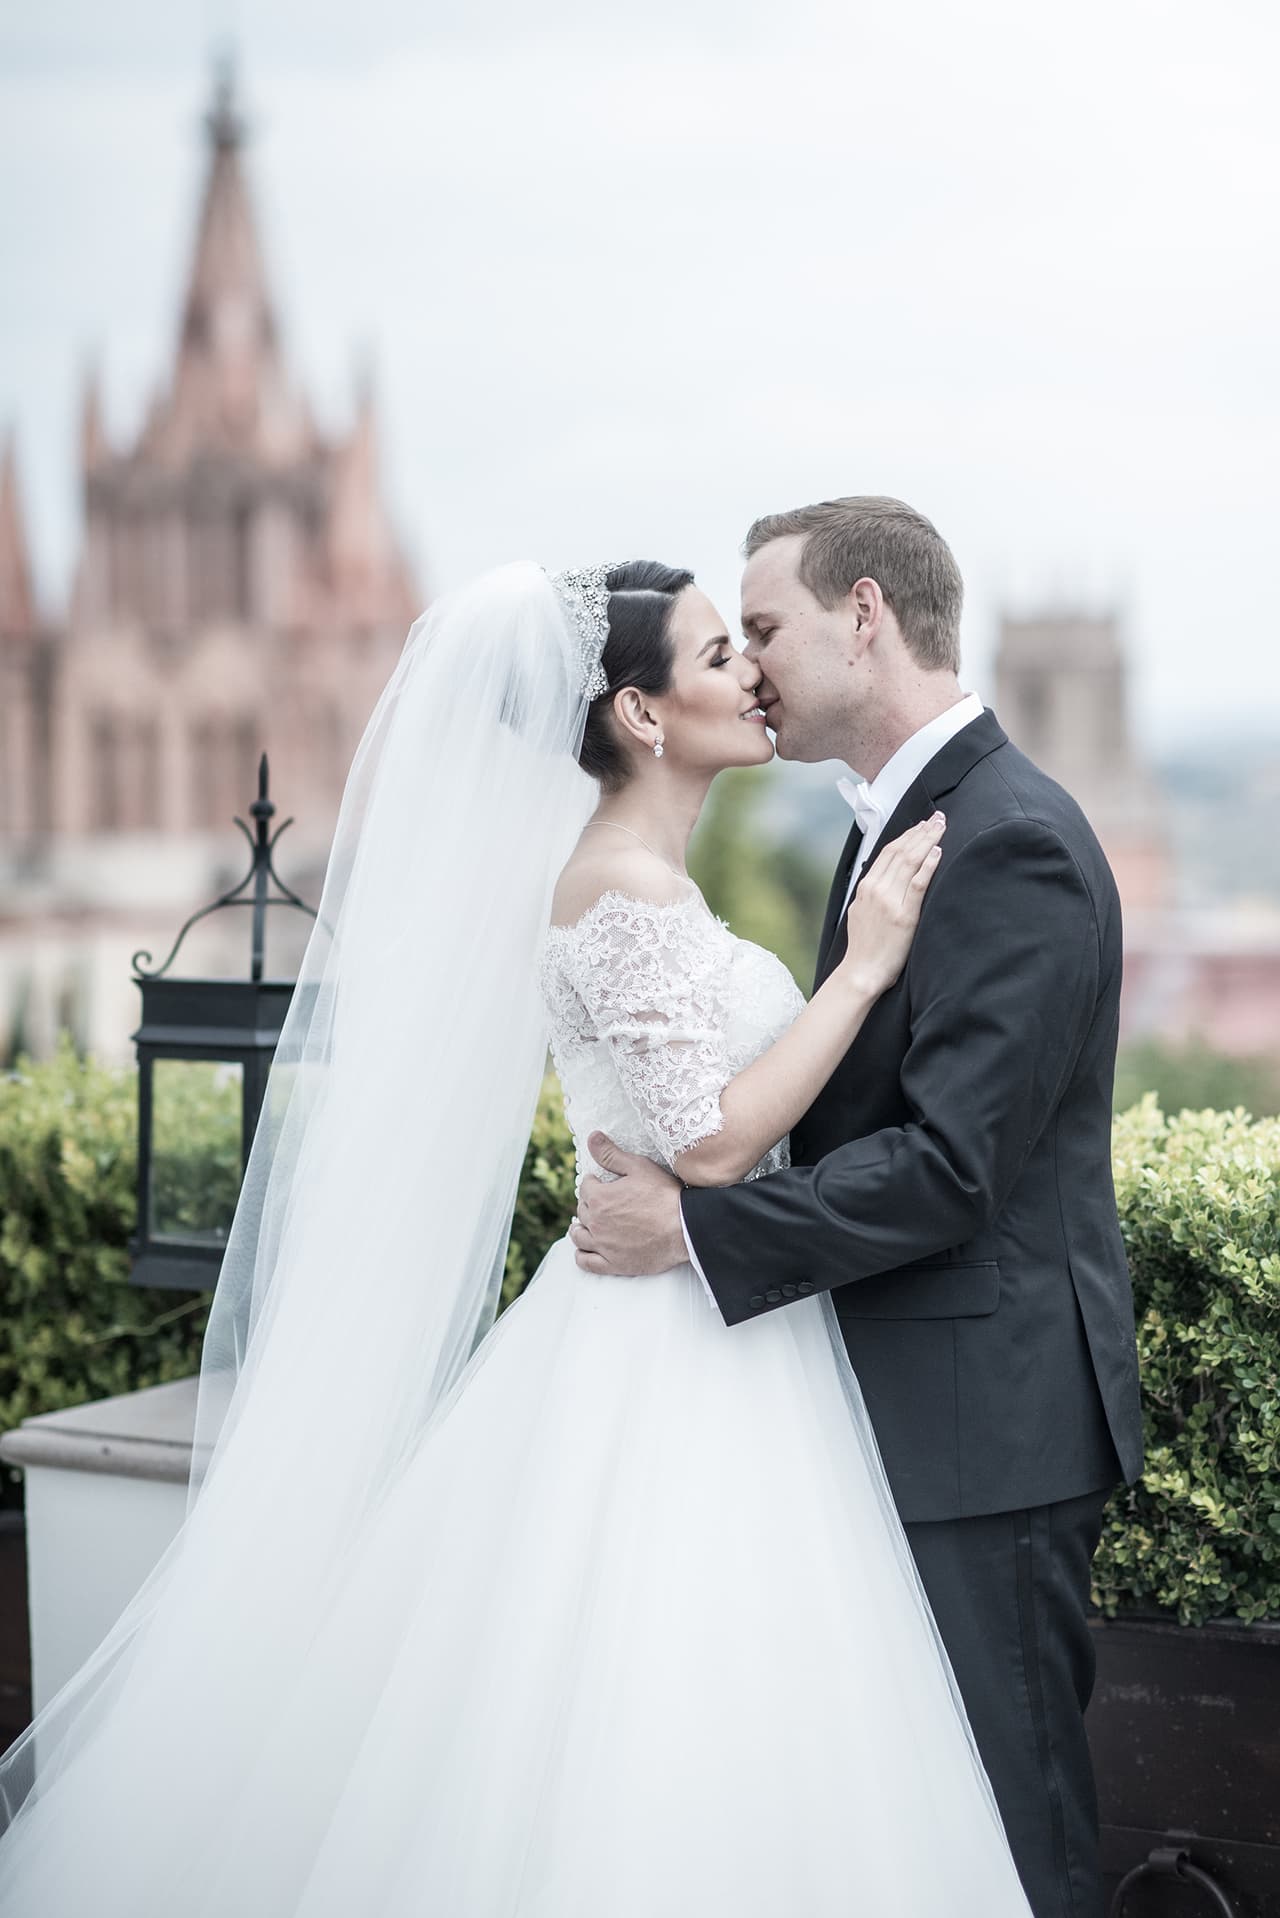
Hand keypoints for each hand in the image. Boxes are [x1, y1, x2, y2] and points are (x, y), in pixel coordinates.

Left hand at [569, 1132, 687, 1275]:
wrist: (685, 1228)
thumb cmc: (664, 1195)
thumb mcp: (639, 1167)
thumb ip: (611, 1154)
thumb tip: (592, 1137)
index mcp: (599, 1198)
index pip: (585, 1187)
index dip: (594, 1183)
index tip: (602, 1183)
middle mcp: (596, 1223)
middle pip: (582, 1211)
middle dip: (589, 1204)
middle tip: (601, 1203)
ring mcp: (603, 1246)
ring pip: (579, 1237)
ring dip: (580, 1228)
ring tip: (586, 1225)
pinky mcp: (613, 1264)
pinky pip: (586, 1262)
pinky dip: (582, 1255)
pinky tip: (586, 1250)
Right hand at [842, 812, 945, 996]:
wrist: (861, 972)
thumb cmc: (864, 947)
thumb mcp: (859, 912)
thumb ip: (871, 893)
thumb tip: (882, 878)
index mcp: (866, 887)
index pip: (888, 852)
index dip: (907, 835)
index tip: (921, 824)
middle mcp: (876, 889)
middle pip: (901, 852)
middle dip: (920, 832)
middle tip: (937, 818)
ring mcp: (889, 901)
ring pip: (910, 862)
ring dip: (927, 841)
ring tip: (941, 828)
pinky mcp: (904, 915)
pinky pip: (918, 884)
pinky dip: (928, 865)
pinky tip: (937, 852)